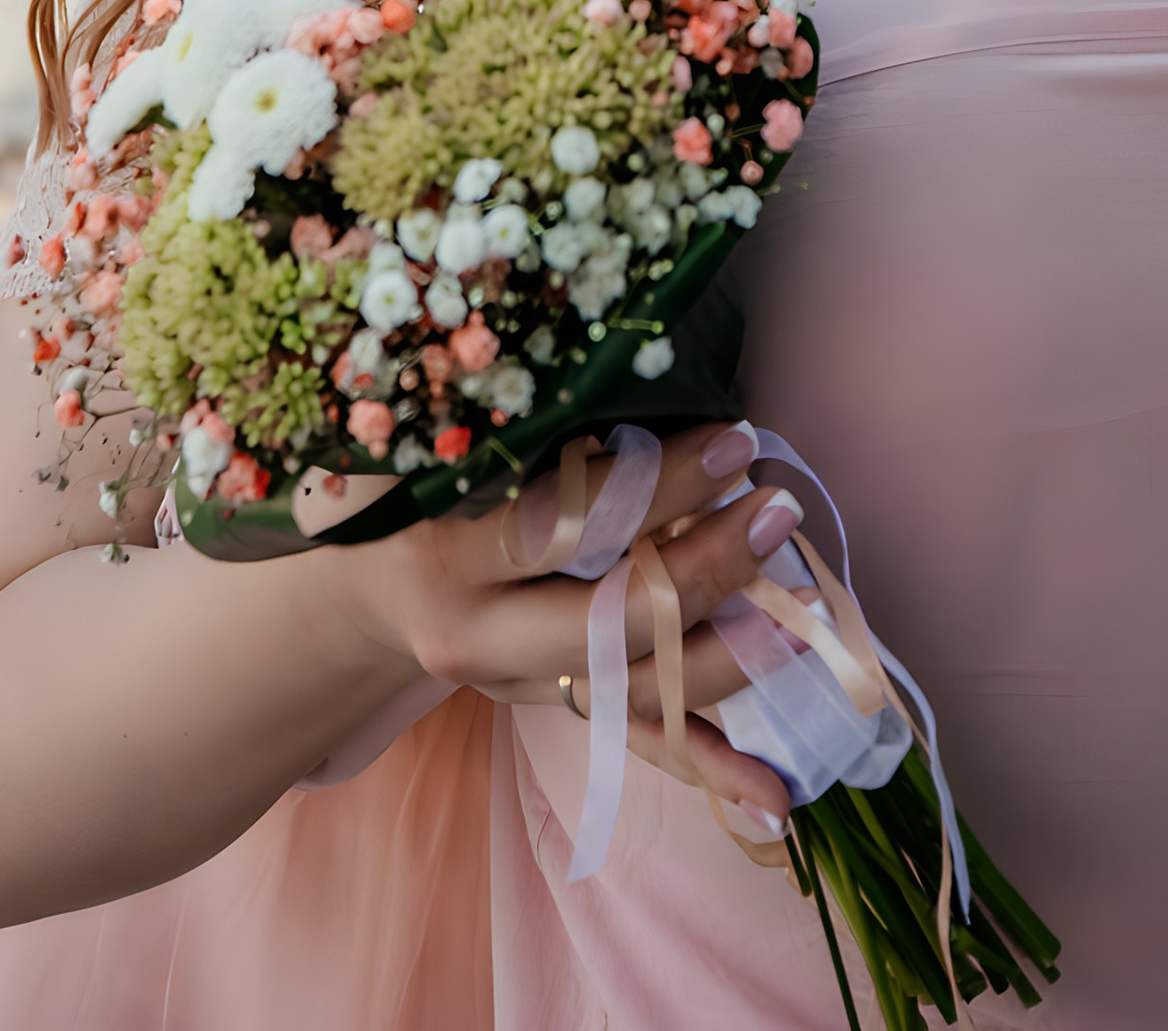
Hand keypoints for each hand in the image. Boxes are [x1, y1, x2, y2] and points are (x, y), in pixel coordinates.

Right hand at [317, 423, 796, 833]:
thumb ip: (514, 432)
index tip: (731, 442)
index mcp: (444, 558)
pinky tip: (775, 795)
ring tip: (800, 611)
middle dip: (702, 571)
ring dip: (726, 657)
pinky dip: (710, 764)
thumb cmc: (407, 493)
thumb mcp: (434, 454)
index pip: (560, 526)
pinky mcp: (555, 713)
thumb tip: (635, 372)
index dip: (650, 489)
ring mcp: (520, 690)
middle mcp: (480, 640)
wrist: (367, 598)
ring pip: (631, 691)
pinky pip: (638, 742)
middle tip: (776, 512)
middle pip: (603, 621)